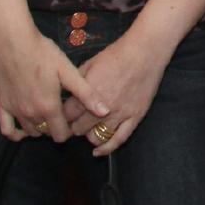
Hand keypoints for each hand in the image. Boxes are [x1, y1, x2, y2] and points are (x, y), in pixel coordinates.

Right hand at [0, 23, 105, 143]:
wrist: (13, 41)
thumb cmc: (43, 53)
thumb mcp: (68, 71)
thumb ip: (86, 94)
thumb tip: (105, 112)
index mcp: (49, 107)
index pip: (61, 135)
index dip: (69, 131)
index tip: (73, 120)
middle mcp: (31, 114)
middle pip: (46, 133)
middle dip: (55, 127)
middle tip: (60, 113)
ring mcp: (14, 111)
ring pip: (30, 131)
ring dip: (40, 127)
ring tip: (46, 114)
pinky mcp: (1, 105)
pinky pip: (6, 130)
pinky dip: (15, 134)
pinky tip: (23, 128)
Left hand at [62, 33, 173, 156]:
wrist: (145, 52)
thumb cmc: (117, 54)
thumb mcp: (90, 63)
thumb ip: (77, 81)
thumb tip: (67, 93)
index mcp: (89, 92)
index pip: (67, 114)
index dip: (61, 116)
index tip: (60, 116)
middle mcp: (102, 107)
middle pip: (79, 128)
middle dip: (73, 126)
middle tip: (72, 123)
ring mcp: (120, 114)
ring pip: (96, 136)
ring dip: (88, 135)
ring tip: (86, 130)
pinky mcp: (135, 117)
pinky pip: (119, 139)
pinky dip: (107, 148)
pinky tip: (98, 152)